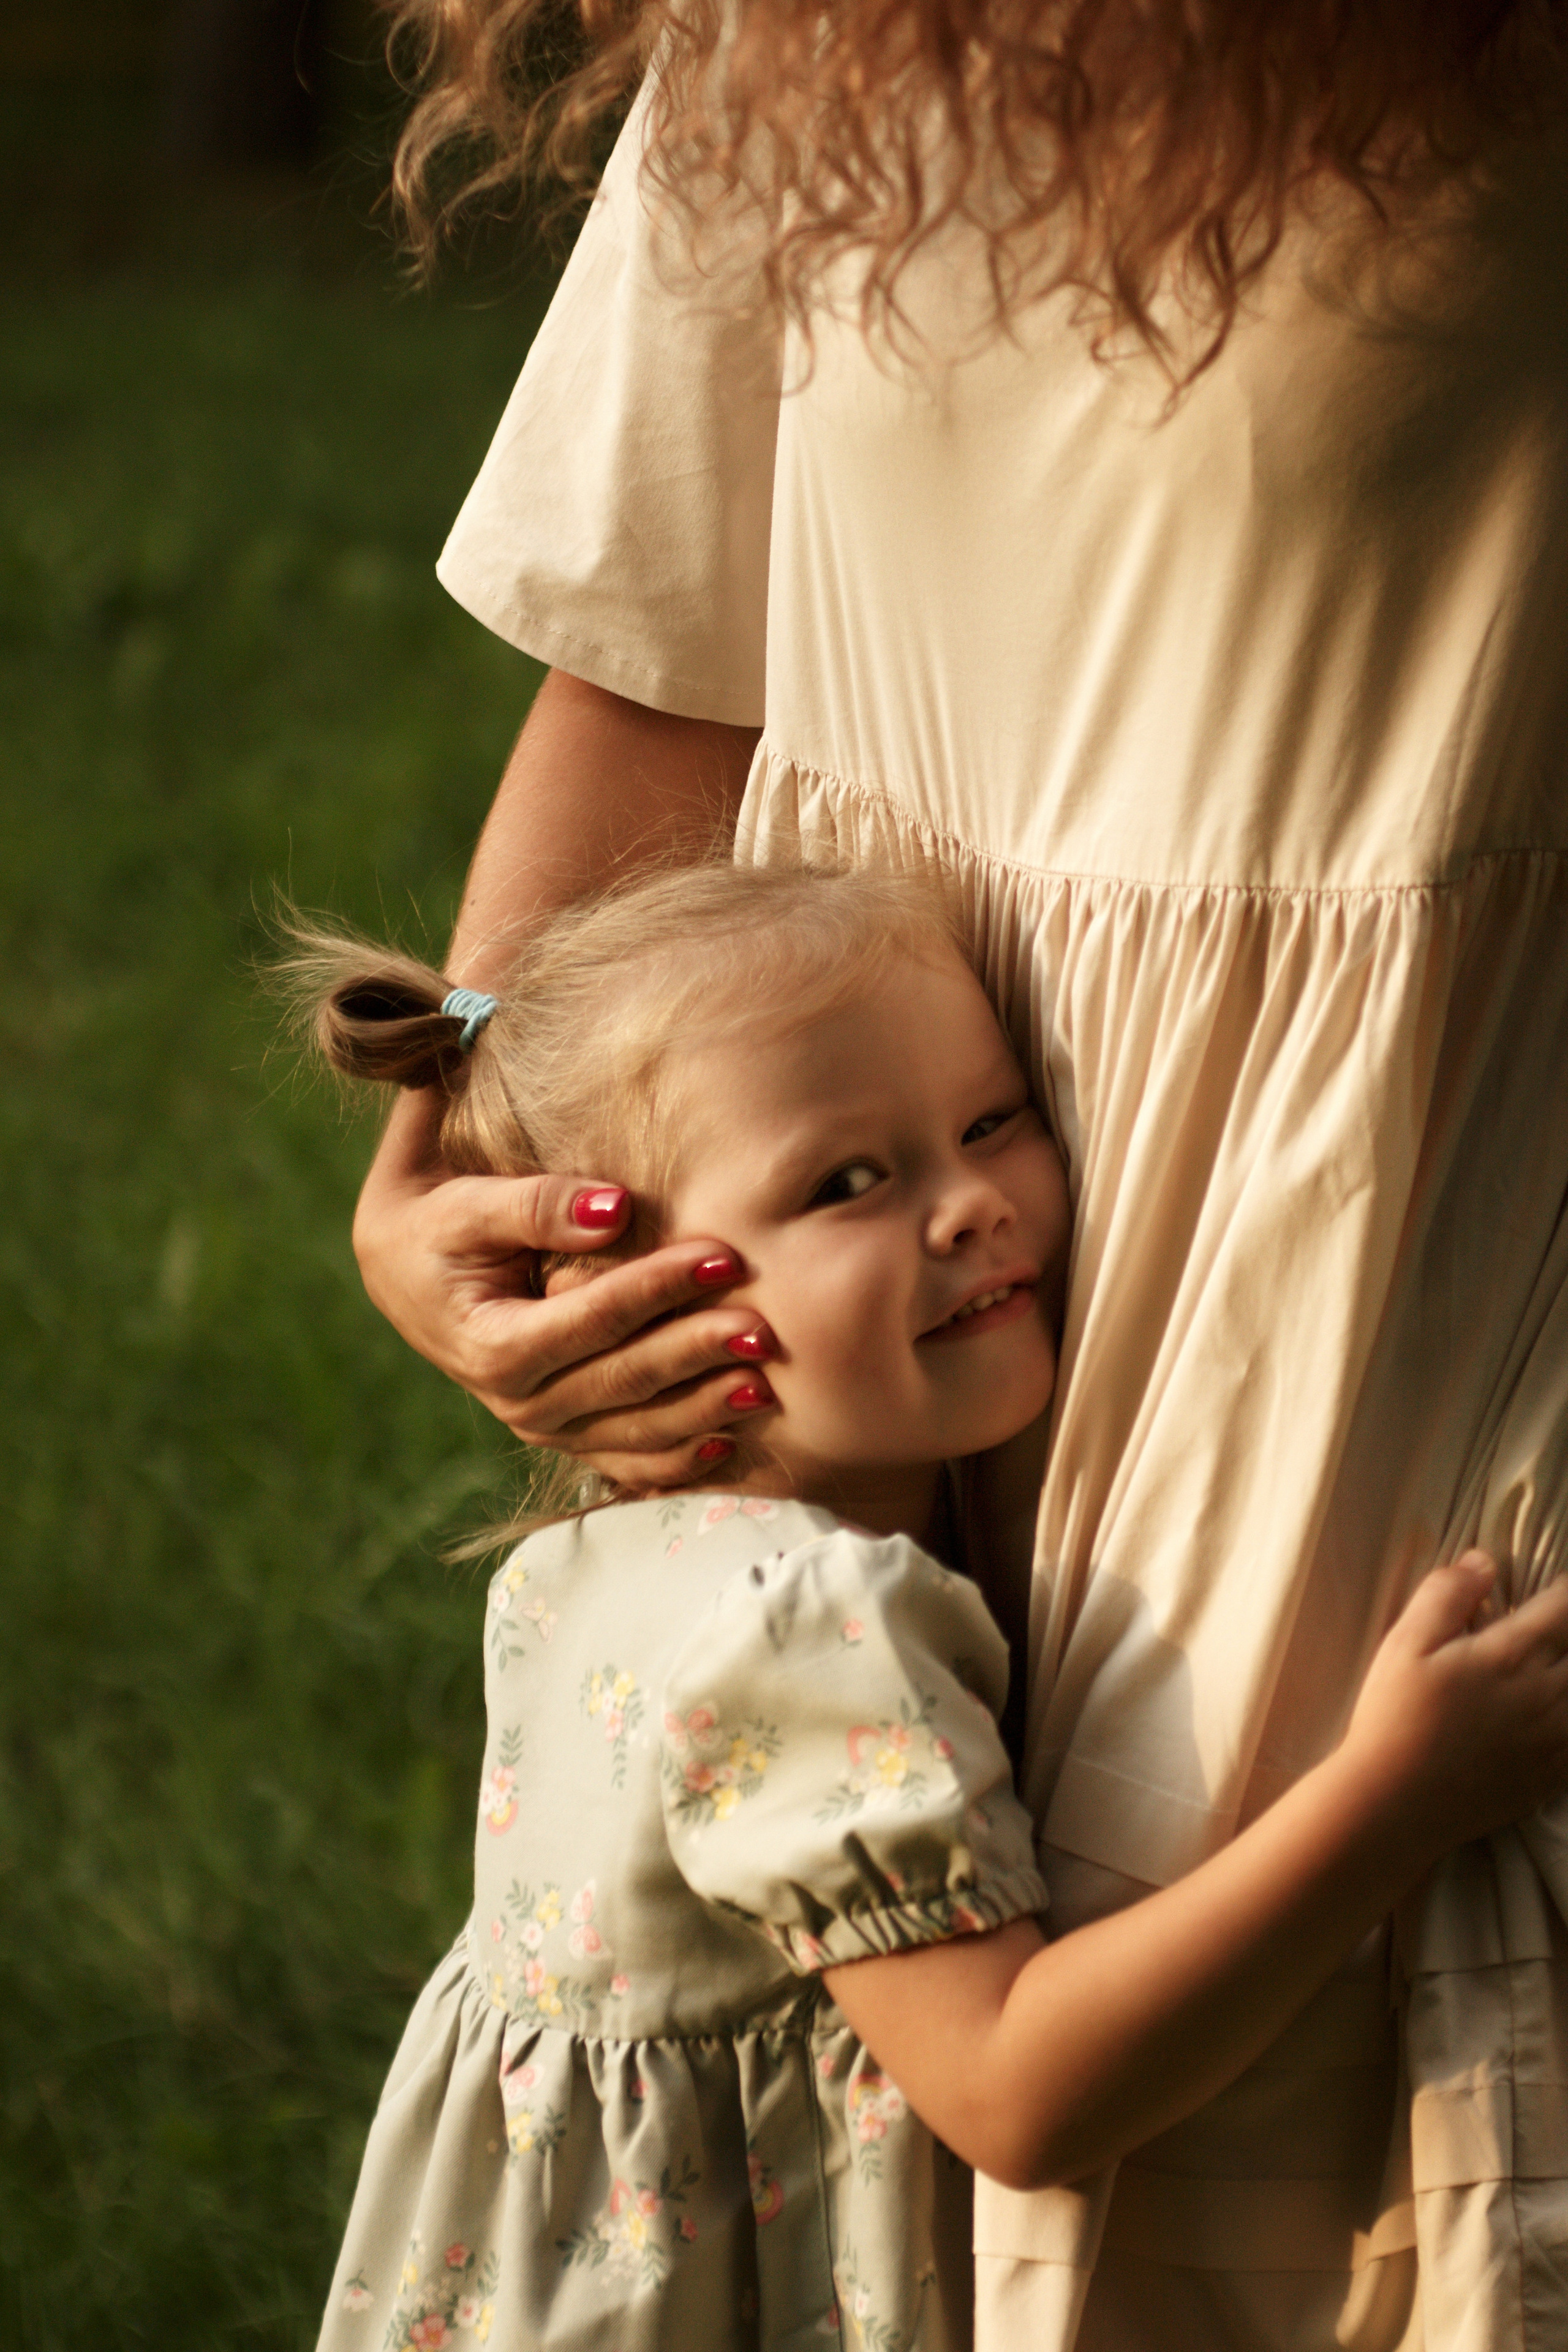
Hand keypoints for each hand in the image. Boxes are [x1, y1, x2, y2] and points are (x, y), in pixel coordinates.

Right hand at [352, 1090, 778, 1482]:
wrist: (402, 1270)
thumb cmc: (438, 1221)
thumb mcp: (466, 1204)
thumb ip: (535, 1205)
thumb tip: (618, 1210)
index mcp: (491, 1343)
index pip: (590, 1319)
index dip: (657, 1289)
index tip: (723, 1257)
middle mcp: (516, 1399)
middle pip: (622, 1381)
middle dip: (697, 1354)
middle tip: (763, 1328)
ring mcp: (543, 1424)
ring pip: (633, 1432)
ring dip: (702, 1412)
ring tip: (766, 1387)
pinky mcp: (565, 1433)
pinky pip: (627, 1462)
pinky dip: (678, 1460)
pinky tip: (730, 1444)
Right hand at [1342, 1551, 1567, 1855]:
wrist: (1395, 1803)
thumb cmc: (1395, 1717)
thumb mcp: (1406, 1642)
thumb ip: (1447, 1593)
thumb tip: (1484, 1561)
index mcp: (1513, 1654)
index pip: (1567, 1607)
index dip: (1565, 1592)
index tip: (1557, 1588)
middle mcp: (1548, 1695)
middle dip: (1567, 1634)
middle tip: (1548, 1632)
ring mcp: (1555, 1739)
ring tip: (1549, 1669)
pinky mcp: (1553, 1776)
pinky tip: (1550, 1714)